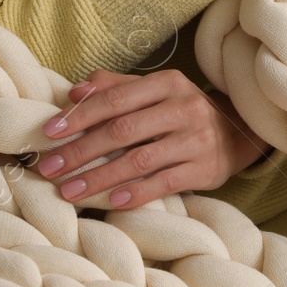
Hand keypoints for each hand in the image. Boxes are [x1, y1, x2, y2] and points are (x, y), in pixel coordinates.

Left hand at [35, 68, 269, 208]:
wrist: (237, 134)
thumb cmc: (182, 111)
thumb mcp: (155, 91)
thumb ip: (115, 88)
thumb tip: (74, 91)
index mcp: (167, 83)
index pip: (115, 99)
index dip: (80, 116)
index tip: (49, 132)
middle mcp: (184, 108)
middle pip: (122, 131)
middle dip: (81, 151)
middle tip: (50, 168)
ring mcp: (196, 140)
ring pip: (139, 161)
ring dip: (99, 178)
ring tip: (70, 192)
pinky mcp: (204, 170)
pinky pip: (164, 184)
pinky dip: (135, 193)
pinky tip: (111, 202)